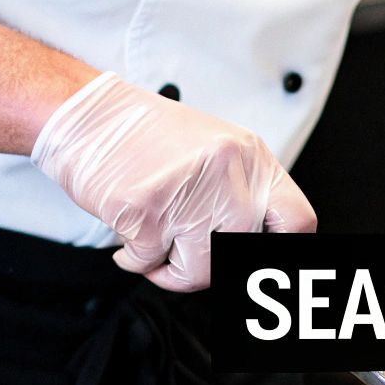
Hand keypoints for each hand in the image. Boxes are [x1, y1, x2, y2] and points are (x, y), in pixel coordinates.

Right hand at [32, 73, 315, 290]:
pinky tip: (128, 236)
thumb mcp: (215, 153)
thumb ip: (242, 192)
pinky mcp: (146, 210)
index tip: (260, 262)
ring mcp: (188, 192)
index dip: (284, 252)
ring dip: (169, 269)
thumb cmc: (145, 136)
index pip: (296, 222)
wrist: (88, 115)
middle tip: (184, 255)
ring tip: (152, 244)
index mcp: (250, 159)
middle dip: (210, 267)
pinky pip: (148, 263)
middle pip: (242, 255)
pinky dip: (134, 260)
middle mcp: (227, 175)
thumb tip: (257, 245)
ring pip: (199, 270)